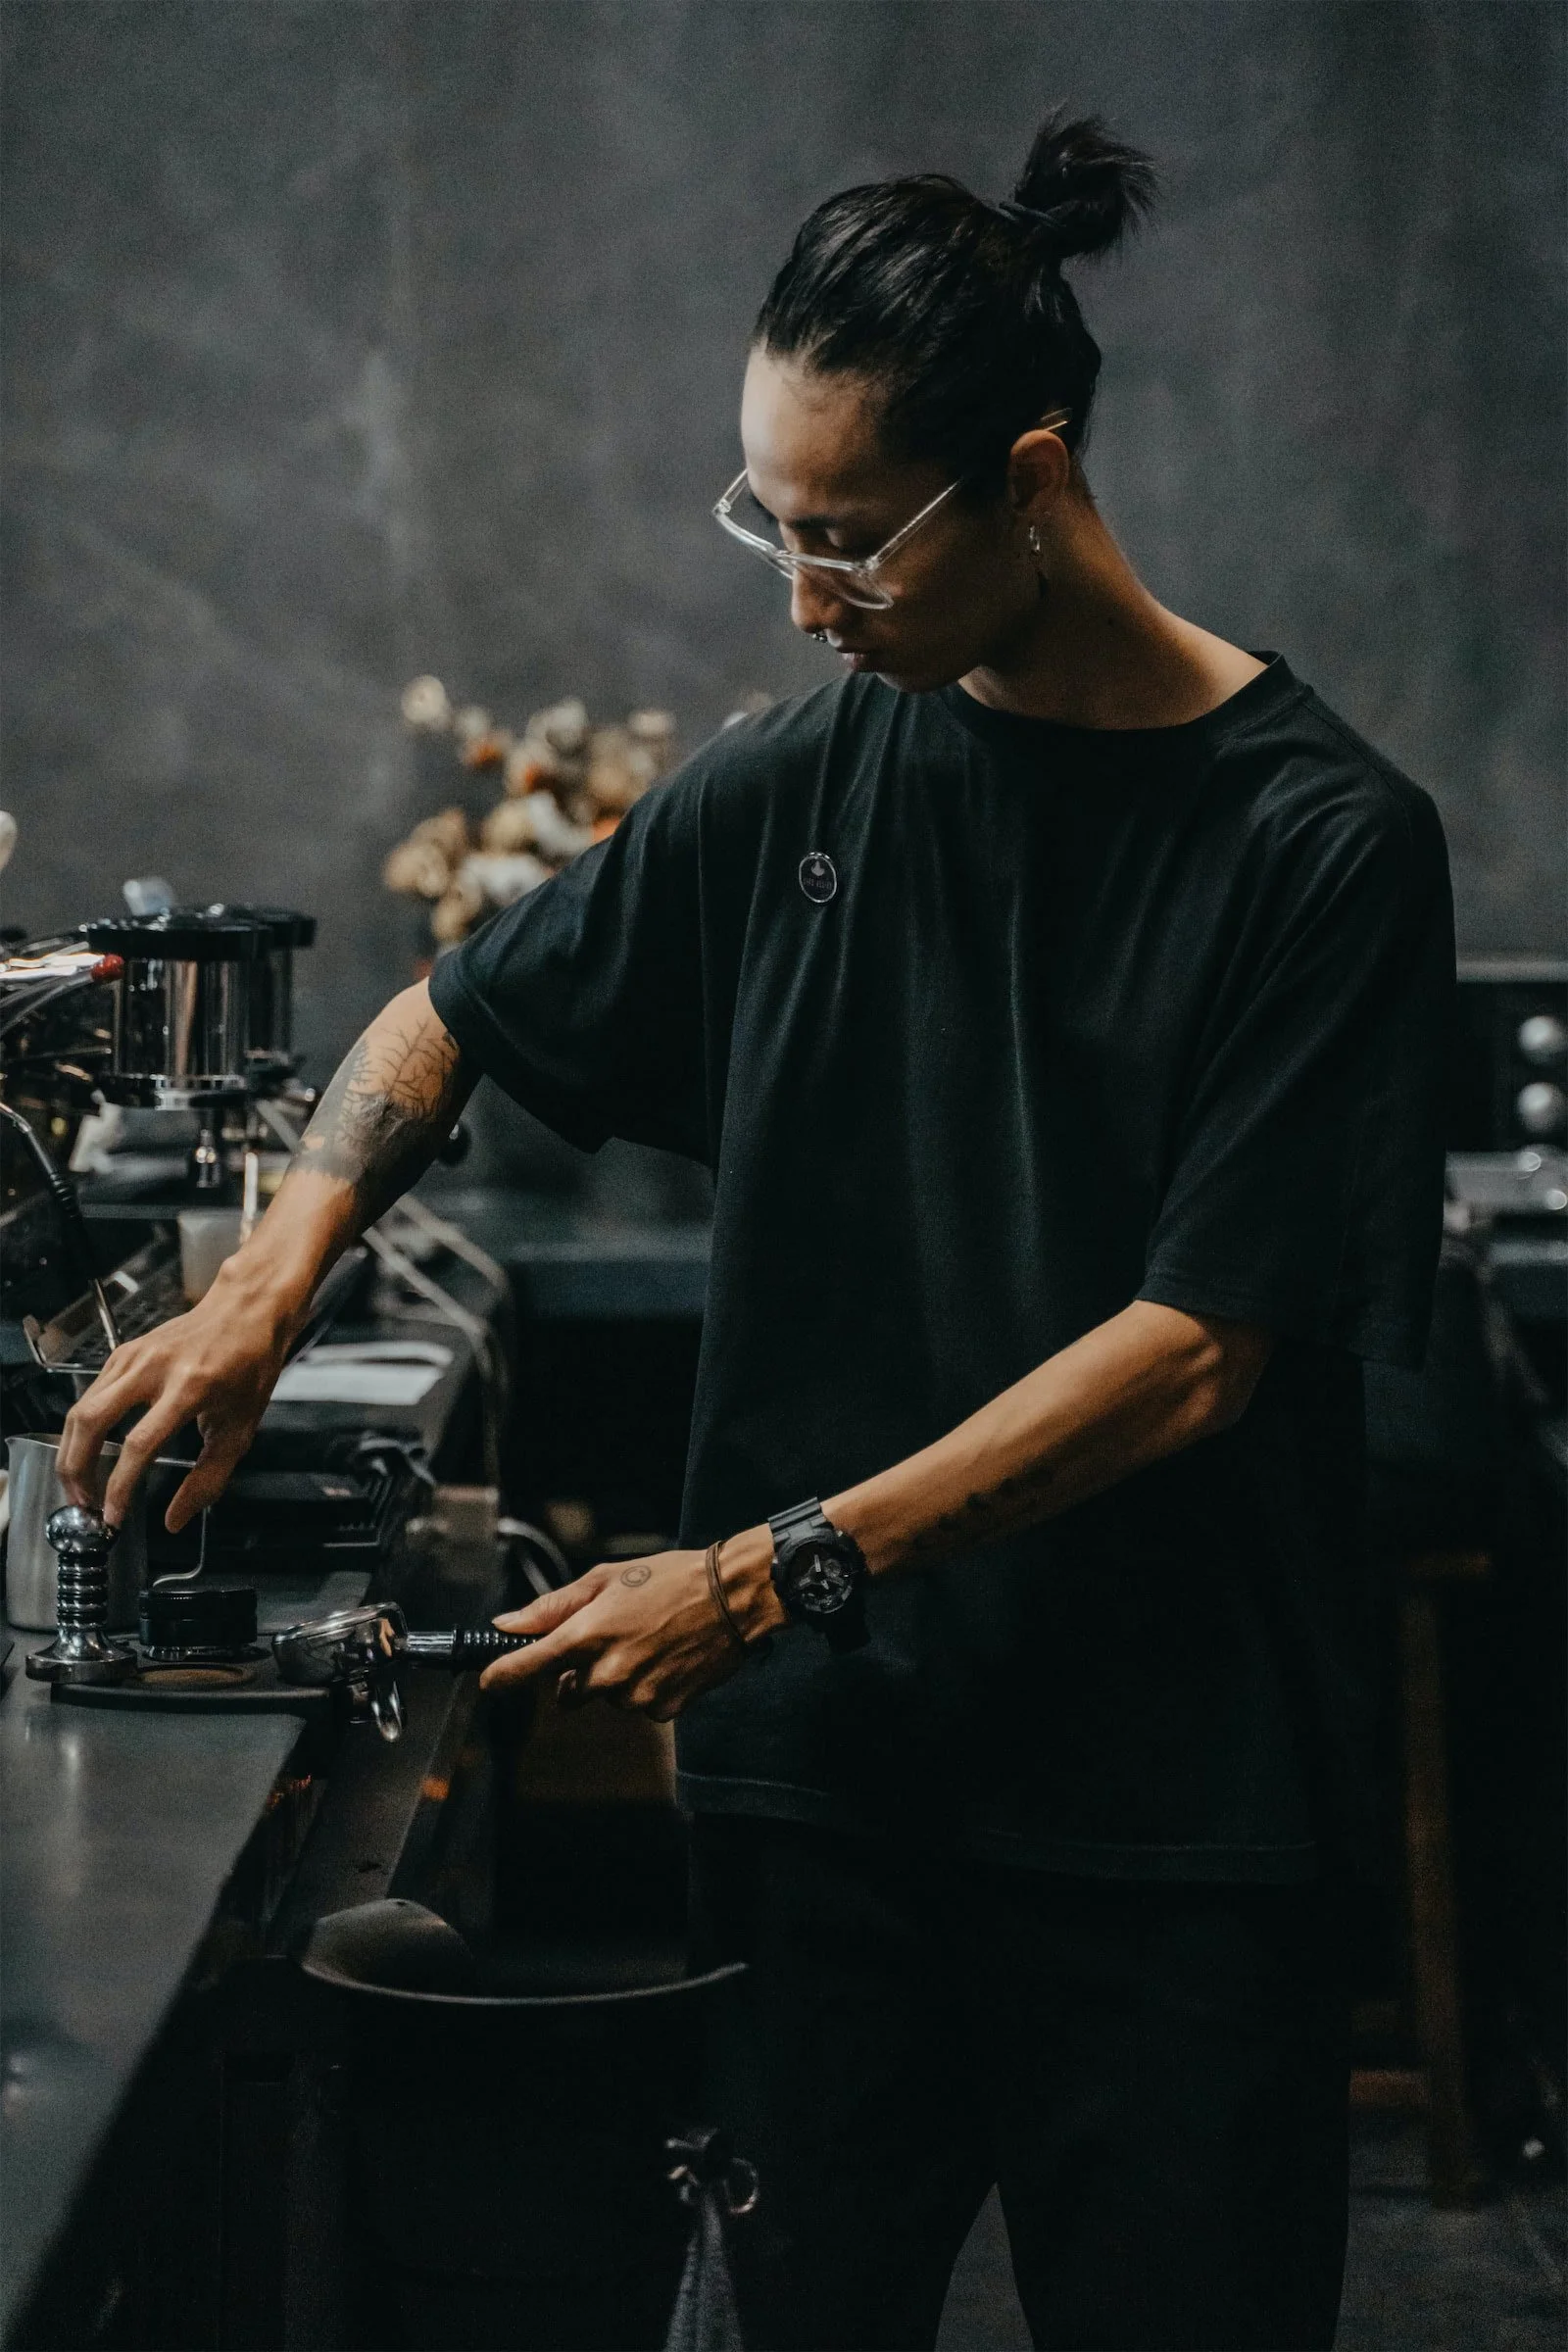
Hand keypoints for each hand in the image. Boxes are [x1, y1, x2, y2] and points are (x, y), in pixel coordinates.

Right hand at [56, 1267, 299, 1529]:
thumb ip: (208, 1479)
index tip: (114, 1516)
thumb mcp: (240, 1428)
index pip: (139, 1445)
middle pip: (92, 1422)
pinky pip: (90, 1394)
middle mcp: (155, 1368)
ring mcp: (134, 1356)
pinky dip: (82, 1428)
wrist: (245, 1311)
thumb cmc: (248, 1366)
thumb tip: (174, 1519)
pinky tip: (90, 1450)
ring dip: (72, 1451)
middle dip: (77, 1469)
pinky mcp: (122, 1352)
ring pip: (81, 1408)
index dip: (119, 1486)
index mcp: (189, 1388)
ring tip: (80, 1484)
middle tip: (82, 1503)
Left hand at [480, 1528, 784, 1720]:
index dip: (500, 1677)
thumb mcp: (606, 1579)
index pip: (525, 1668)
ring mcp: (634, 1696)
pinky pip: (639, 1706)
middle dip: (579, 1671)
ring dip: (616, 1677)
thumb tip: (508, 1624)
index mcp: (586, 1635)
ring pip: (606, 1697)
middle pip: (568, 1691)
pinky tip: (667, 1659)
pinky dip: (646, 1687)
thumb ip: (553, 1607)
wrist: (732, 1597)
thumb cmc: (669, 1579)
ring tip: (648, 1641)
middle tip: (610, 1637)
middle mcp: (606, 1672)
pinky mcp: (662, 1710)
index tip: (488, 1681)